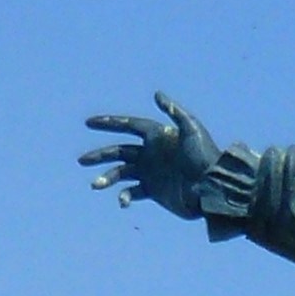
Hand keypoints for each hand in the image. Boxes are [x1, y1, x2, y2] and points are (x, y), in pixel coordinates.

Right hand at [82, 95, 222, 219]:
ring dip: (107, 177)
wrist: (213, 187)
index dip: (109, 123)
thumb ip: (174, 112)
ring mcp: (151, 173)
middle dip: (100, 155)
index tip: (89, 123)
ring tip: (95, 185)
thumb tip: (156, 94)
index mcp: (157, 136)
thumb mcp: (192, 130)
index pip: (128, 125)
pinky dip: (124, 196)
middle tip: (81, 161)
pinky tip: (123, 201)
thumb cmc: (205, 156)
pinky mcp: (154, 191)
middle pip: (119, 151)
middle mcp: (151, 153)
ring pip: (121, 173)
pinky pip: (133, 192)